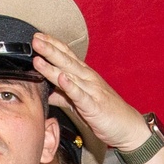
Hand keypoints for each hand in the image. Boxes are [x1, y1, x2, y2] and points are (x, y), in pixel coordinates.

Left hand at [32, 32, 152, 153]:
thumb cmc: (104, 113)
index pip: (67, 56)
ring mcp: (92, 91)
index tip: (38, 37)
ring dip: (54, 65)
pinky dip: (71, 86)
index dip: (53, 45)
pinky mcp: (94, 106)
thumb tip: (46, 93)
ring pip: (70, 75)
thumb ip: (63, 96)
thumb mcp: (80, 103)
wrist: (128, 127)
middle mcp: (87, 79)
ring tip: (40, 56)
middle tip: (35, 39)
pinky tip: (62, 78)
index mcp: (84, 76)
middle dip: (50, 50)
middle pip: (66, 61)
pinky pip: (81, 95)